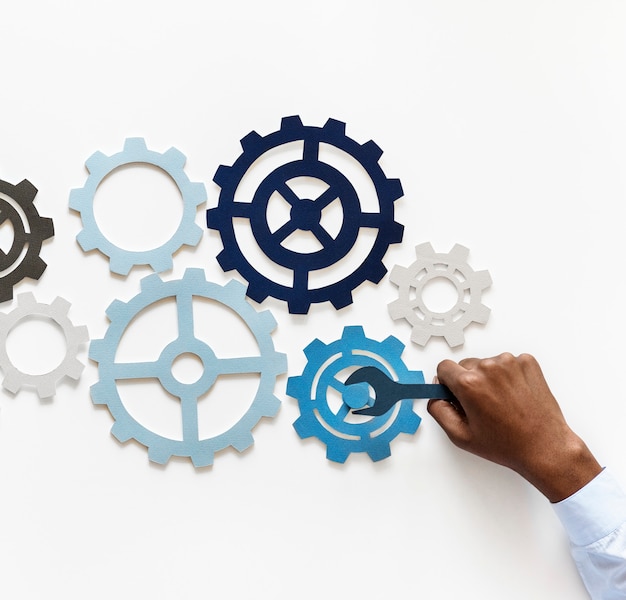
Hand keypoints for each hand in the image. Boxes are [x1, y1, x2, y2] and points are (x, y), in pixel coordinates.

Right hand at [428, 352, 601, 501]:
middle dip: (469, 381)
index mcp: (469, 383)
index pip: (444, 367)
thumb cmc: (507, 444)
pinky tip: (515, 395)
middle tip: (481, 405)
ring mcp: (510, 362)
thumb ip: (438, 410)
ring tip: (502, 403)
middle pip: (465, 365)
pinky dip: (509, 376)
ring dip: (490, 378)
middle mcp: (488, 367)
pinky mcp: (528, 363)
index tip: (455, 393)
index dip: (447, 382)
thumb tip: (435, 394)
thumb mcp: (460, 436)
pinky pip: (508, 363)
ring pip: (487, 364)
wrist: (546, 446)